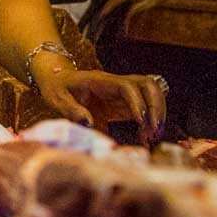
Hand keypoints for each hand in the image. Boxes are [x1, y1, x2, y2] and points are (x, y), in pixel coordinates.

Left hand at [32, 61, 167, 143]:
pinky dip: (150, 119)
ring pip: (152, 93)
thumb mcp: (57, 99)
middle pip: (149, 85)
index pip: (127, 87)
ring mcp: (123, 92)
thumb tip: (88, 123)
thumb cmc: (57, 88)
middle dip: (156, 107)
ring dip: (158, 112)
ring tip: (154, 134)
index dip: (137, 102)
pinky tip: (145, 136)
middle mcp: (117, 83)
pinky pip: (145, 107)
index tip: (141, 122)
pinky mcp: (124, 102)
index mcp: (101, 81)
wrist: (58, 80)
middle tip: (155, 130)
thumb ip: (71, 110)